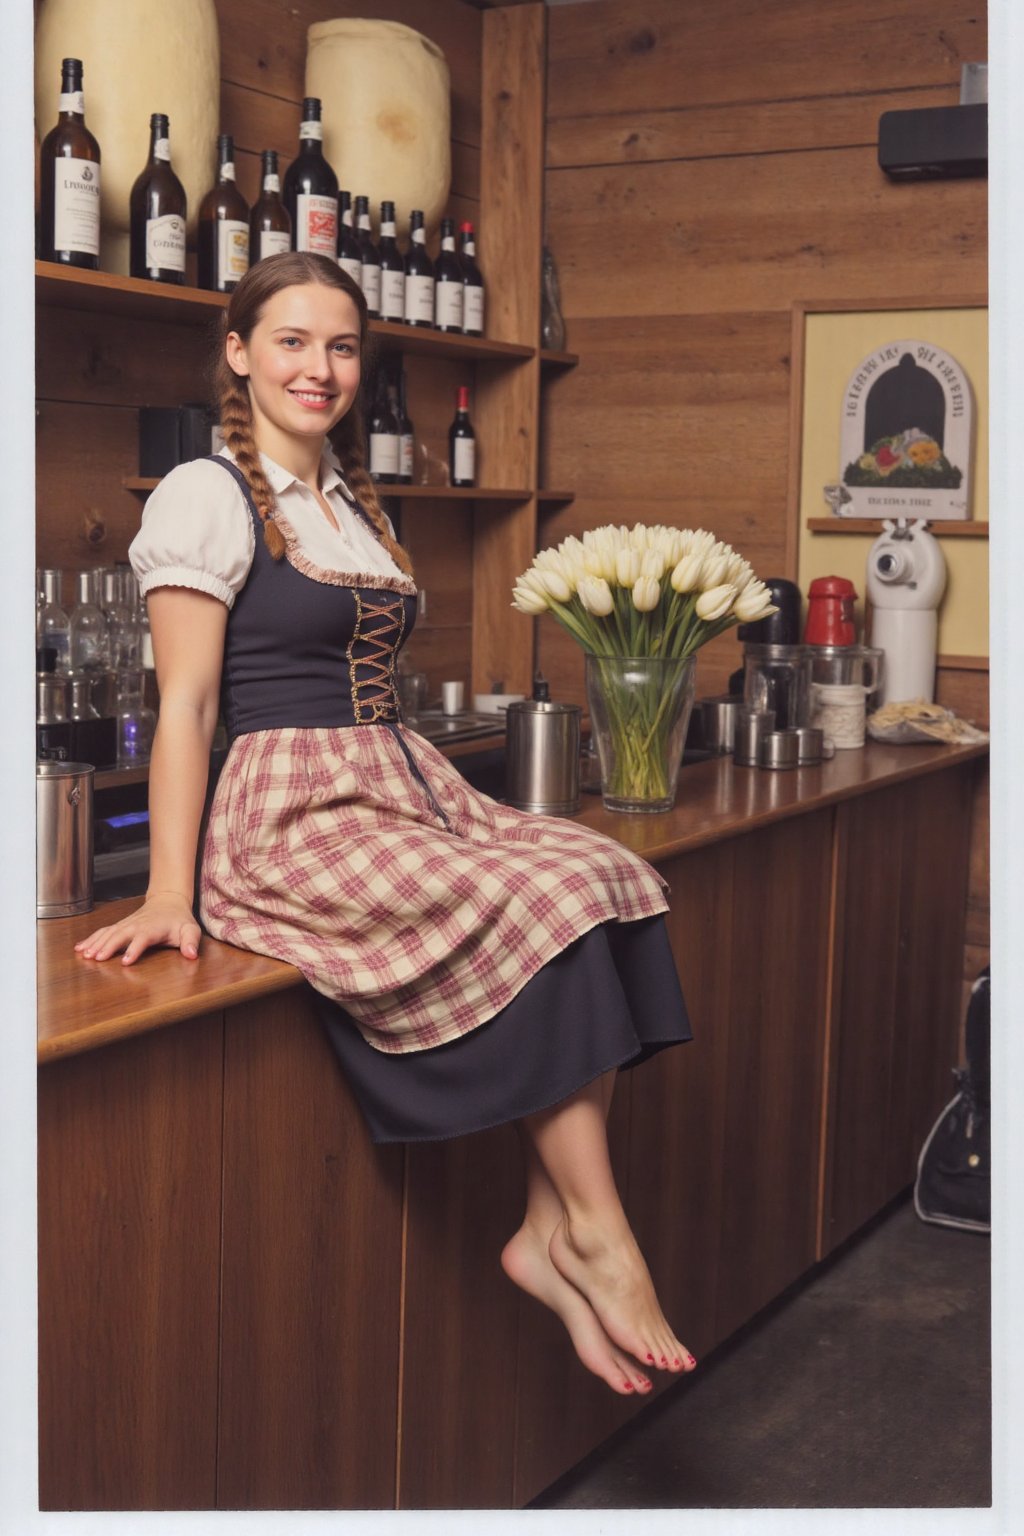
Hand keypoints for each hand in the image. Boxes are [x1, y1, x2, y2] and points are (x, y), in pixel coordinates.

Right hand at [74, 892, 200, 965]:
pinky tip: (79, 948)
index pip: (143, 938)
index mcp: (153, 928)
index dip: (134, 949)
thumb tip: (192, 954)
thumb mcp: (190, 930)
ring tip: (84, 954)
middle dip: (108, 946)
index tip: (126, 961)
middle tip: (96, 958)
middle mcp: (137, 925)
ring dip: (95, 942)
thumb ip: (191, 942)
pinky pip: (103, 931)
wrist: (168, 901)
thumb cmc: (179, 920)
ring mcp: (126, 924)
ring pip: (108, 932)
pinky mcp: (120, 925)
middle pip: (120, 935)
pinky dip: (91, 939)